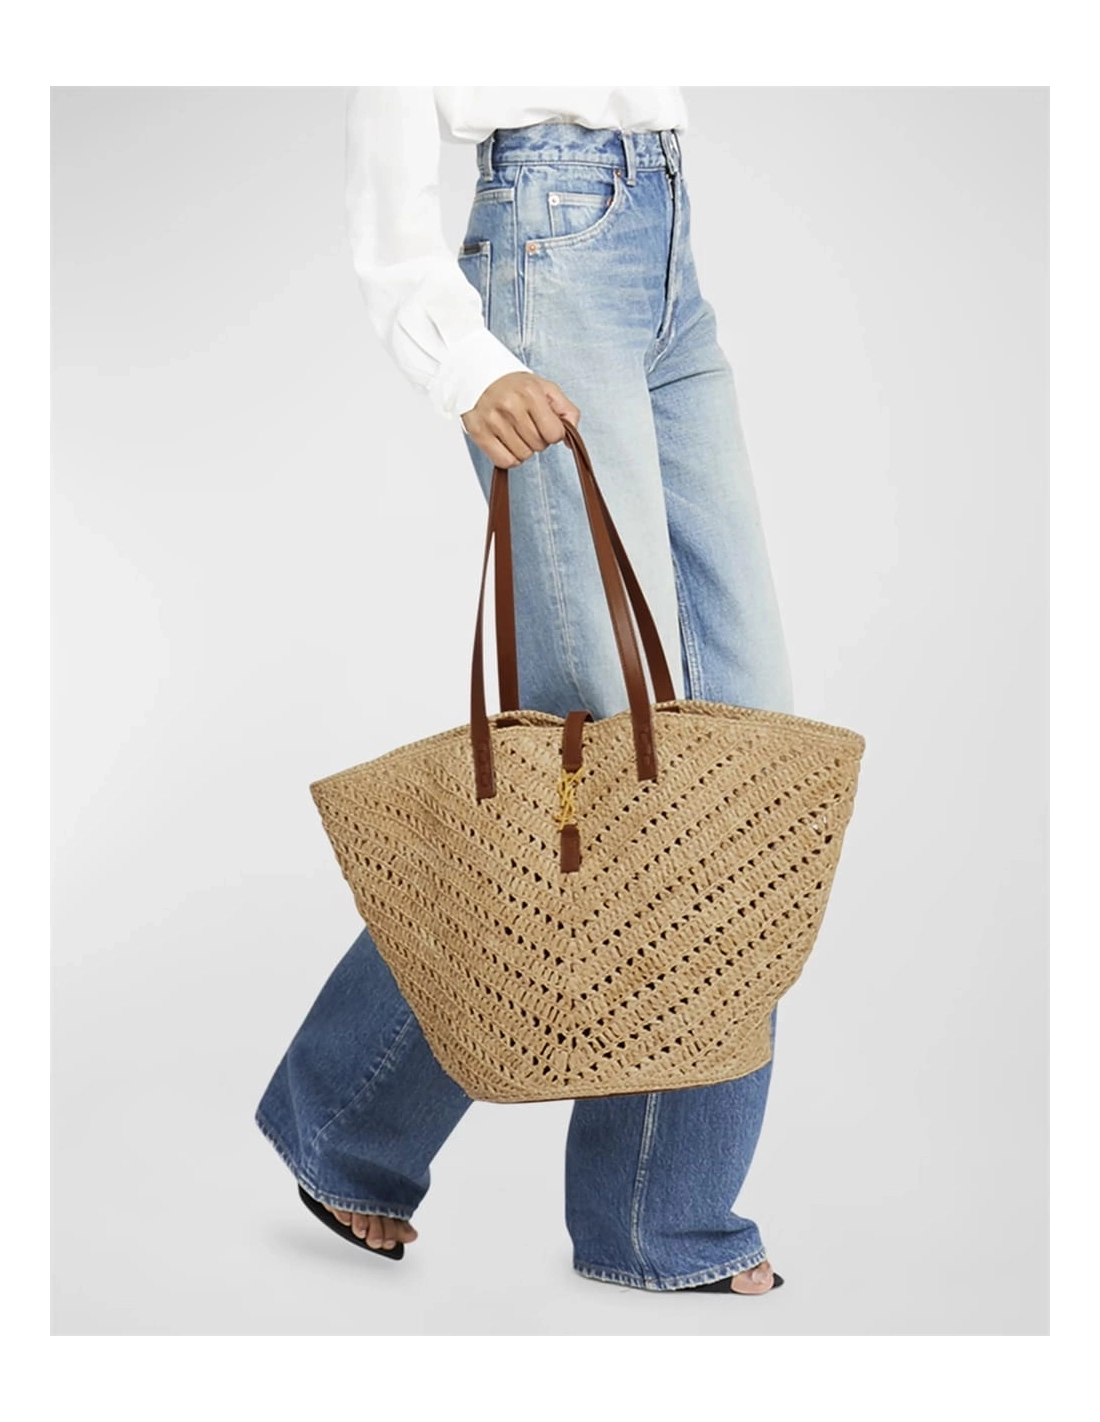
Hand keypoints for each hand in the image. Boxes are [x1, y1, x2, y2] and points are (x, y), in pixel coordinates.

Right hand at [460, 373, 580, 467]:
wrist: (479, 375)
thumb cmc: (515, 385)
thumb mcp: (546, 389)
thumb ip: (567, 411)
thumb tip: (570, 440)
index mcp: (531, 394)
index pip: (555, 434)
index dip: (553, 433)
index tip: (545, 425)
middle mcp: (511, 406)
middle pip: (539, 446)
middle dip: (538, 440)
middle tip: (527, 425)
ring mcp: (493, 421)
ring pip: (522, 455)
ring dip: (523, 449)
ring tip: (515, 432)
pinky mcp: (479, 433)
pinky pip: (504, 461)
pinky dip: (509, 458)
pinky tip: (507, 443)